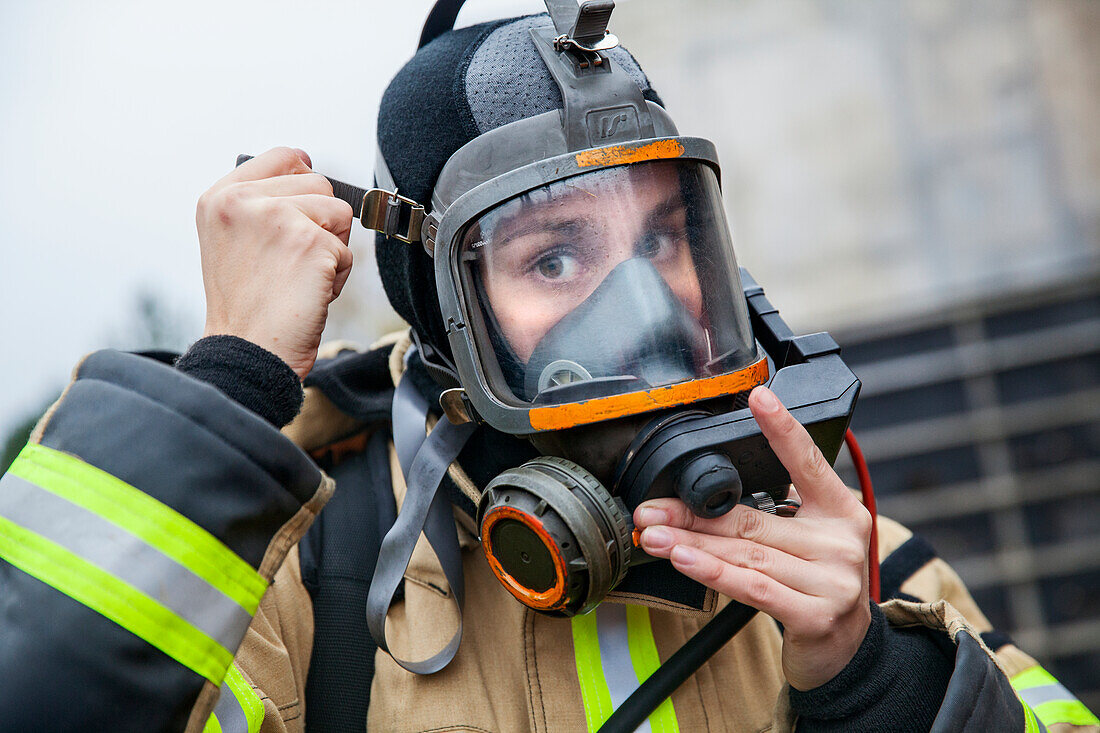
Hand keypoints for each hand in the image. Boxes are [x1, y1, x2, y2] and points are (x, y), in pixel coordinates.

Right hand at [196, 147, 353, 378]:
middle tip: (291, 262)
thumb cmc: (245, 307)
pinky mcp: (311, 243)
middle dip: (320, 222)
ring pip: (340, 213)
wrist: (247, 351)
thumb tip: (307, 168)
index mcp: (219, 198)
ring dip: (331, 249)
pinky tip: (309, 294)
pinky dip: (338, 278)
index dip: (303, 174)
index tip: (305, 200)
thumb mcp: (231, 240)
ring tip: (299, 277)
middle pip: (319, 183)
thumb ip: (260, 204)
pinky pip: (348, 251)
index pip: (281, 157)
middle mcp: (243, 201)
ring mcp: (277, 218)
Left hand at [633, 386, 871, 690]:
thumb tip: (702, 500)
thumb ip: (776, 515)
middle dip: (693, 513)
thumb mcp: (810, 542)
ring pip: (746, 552)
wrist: (846, 654)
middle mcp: (840, 542)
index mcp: (841, 512)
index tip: (759, 396)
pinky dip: (714, 572)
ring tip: (655, 534)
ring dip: (692, 542)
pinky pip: (753, 587)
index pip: (809, 463)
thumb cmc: (816, 587)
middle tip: (651, 507)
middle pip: (754, 518)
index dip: (783, 429)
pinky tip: (685, 560)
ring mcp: (832, 580)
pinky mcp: (816, 615)